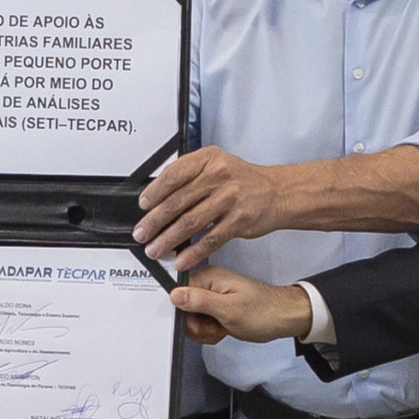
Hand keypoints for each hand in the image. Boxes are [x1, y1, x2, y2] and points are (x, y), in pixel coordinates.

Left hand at [134, 148, 282, 269]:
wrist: (276, 192)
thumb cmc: (241, 180)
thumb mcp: (215, 164)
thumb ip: (189, 175)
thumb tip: (157, 195)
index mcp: (208, 159)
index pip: (174, 174)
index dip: (155, 192)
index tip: (143, 206)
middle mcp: (218, 176)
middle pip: (178, 201)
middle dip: (155, 221)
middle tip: (142, 233)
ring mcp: (230, 198)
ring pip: (191, 222)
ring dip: (169, 239)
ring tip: (156, 249)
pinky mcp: (239, 220)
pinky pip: (210, 239)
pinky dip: (193, 252)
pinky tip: (182, 259)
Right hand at [168, 266, 313, 345]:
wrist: (285, 318)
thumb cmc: (263, 312)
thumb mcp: (229, 309)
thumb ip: (199, 301)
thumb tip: (173, 295)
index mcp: (208, 277)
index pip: (177, 294)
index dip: (185, 313)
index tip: (199, 322)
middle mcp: (208, 284)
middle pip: (183, 310)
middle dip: (197, 326)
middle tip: (216, 326)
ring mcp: (212, 297)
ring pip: (192, 321)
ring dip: (206, 330)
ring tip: (223, 327)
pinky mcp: (216, 309)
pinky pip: (202, 324)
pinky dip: (212, 332)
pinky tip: (224, 330)